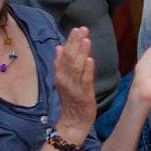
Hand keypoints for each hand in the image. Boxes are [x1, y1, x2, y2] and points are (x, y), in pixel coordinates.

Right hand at [54, 27, 95, 144]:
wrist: (73, 123)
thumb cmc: (71, 99)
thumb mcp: (64, 80)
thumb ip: (61, 64)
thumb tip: (59, 46)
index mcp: (61, 74)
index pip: (65, 54)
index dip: (70, 41)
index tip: (77, 28)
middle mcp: (65, 79)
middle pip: (70, 58)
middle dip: (76, 43)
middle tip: (82, 29)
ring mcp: (74, 87)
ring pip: (77, 67)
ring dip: (81, 53)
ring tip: (86, 40)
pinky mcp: (84, 94)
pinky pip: (85, 81)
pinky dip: (87, 70)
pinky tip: (91, 59)